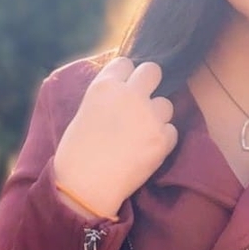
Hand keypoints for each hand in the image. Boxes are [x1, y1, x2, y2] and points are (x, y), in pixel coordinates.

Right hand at [53, 57, 177, 216]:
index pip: (126, 62)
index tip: (124, 88)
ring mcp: (149, 116)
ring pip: (166, 103)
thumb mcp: (85, 111)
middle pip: (153, 70)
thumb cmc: (76, 152)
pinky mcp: (162, 138)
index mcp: (105, 86)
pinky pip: (172, 131)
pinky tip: (147, 149)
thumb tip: (125, 88)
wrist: (85, 187)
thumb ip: (108, 96)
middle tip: (142, 101)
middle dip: (149, 83)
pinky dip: (163, 139)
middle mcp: (130, 95)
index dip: (126, 75)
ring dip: (157, 115)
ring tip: (142, 133)